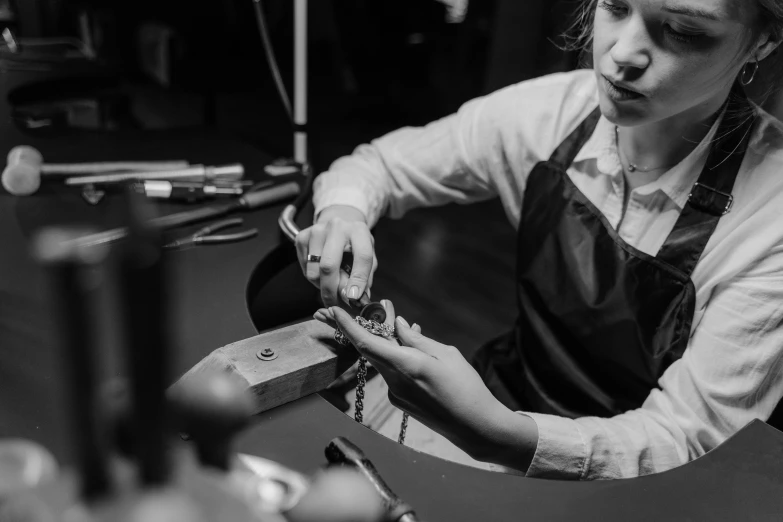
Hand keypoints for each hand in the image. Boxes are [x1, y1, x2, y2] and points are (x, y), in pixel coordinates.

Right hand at [295, 205, 377, 307]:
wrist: (338, 224)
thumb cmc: (354, 245)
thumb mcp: (367, 257)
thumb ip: (364, 278)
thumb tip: (356, 300)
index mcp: (359, 231)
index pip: (361, 256)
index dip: (358, 280)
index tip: (353, 298)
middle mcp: (337, 227)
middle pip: (329, 266)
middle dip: (331, 291)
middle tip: (334, 304)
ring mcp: (317, 231)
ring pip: (314, 272)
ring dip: (321, 286)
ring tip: (331, 283)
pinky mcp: (302, 237)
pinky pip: (305, 269)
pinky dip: (313, 278)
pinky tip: (321, 272)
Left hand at [328, 305, 537, 470]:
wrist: (475, 428)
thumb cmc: (467, 388)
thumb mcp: (447, 355)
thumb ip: (417, 339)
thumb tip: (397, 325)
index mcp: (407, 366)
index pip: (367, 343)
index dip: (347, 326)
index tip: (334, 310)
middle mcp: (395, 382)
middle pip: (368, 351)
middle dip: (356, 330)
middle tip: (346, 312)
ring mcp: (396, 395)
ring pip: (382, 361)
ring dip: (384, 343)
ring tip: (399, 327)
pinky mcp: (400, 403)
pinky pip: (392, 374)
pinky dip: (396, 359)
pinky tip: (413, 353)